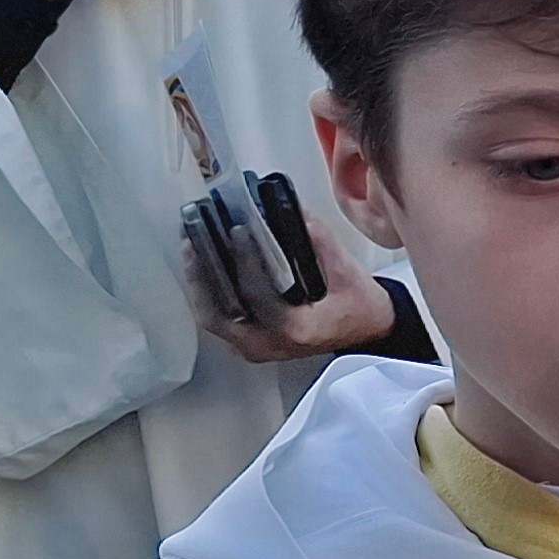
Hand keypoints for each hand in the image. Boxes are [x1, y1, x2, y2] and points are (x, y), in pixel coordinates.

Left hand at [184, 195, 403, 366]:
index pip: (258, 295)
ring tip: (189, 245)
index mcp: (297, 330)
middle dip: (201, 273)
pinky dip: (207, 293)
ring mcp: (257, 348)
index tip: (237, 230)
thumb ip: (317, 240)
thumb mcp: (346, 270)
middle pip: (219, 313)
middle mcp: (271, 345)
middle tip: (193, 238)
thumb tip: (291, 210)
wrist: (369, 331)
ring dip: (198, 282)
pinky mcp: (251, 343)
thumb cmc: (360, 307)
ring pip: (212, 318)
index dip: (245, 260)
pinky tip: (200, 266)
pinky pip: (219, 319)